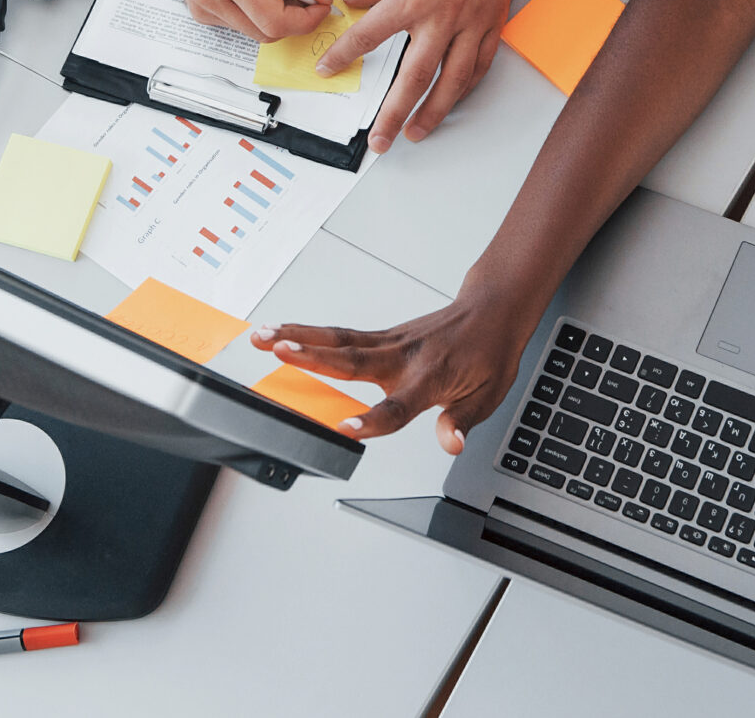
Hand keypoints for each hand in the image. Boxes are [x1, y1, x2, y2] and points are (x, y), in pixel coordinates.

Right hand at [156, 0, 332, 43]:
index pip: (276, 23)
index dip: (307, 19)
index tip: (320, 6)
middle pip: (266, 32)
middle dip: (292, 17)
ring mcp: (201, 6)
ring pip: (253, 30)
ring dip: (272, 13)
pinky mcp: (199, 9)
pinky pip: (238, 24)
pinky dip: (254, 11)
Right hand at [252, 287, 541, 451]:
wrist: (492, 311)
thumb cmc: (488, 353)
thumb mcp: (488, 395)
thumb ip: (462, 421)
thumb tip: (451, 443)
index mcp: (429, 379)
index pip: (396, 406)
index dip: (371, 421)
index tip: (345, 428)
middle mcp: (403, 357)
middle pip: (351, 359)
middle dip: (311, 357)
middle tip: (277, 351)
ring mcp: (390, 342)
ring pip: (339, 339)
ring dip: (299, 336)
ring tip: (263, 336)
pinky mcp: (382, 335)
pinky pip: (342, 333)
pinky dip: (310, 332)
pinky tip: (284, 332)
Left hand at [317, 0, 536, 151]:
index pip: (370, 35)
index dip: (345, 56)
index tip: (330, 68)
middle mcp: (444, 14)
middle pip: (414, 76)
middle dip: (394, 113)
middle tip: (380, 138)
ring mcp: (473, 20)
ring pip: (453, 80)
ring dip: (433, 111)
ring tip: (417, 131)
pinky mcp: (494, 19)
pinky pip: (481, 63)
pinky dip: (466, 85)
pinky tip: (455, 96)